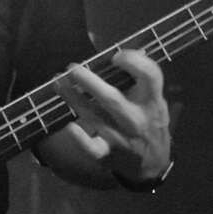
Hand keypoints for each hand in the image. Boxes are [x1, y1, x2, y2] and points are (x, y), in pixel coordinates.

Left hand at [53, 49, 172, 181]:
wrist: (154, 162)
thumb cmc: (151, 122)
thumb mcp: (155, 101)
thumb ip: (142, 81)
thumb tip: (124, 51)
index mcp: (152, 101)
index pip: (150, 76)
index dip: (134, 61)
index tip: (116, 55)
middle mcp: (136, 118)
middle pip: (111, 98)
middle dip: (89, 82)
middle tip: (72, 68)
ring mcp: (121, 136)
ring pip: (93, 117)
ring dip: (73, 98)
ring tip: (58, 82)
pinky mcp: (109, 152)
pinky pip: (92, 147)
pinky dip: (80, 138)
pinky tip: (69, 125)